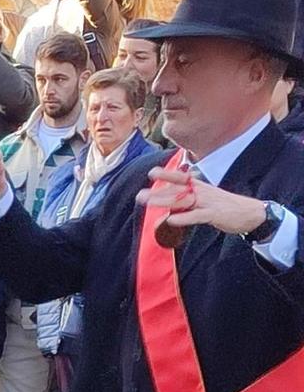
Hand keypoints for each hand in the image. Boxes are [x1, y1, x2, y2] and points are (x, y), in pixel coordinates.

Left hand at [135, 164, 271, 235]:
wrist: (252, 214)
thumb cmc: (225, 208)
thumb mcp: (205, 203)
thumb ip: (187, 207)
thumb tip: (167, 216)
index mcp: (201, 188)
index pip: (182, 179)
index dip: (168, 175)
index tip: (152, 172)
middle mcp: (203, 192)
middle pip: (178, 190)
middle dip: (159, 192)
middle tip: (140, 195)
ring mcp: (209, 202)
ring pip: (184, 201)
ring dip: (165, 202)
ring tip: (149, 203)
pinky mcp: (215, 214)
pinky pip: (197, 216)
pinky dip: (184, 218)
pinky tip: (171, 219)